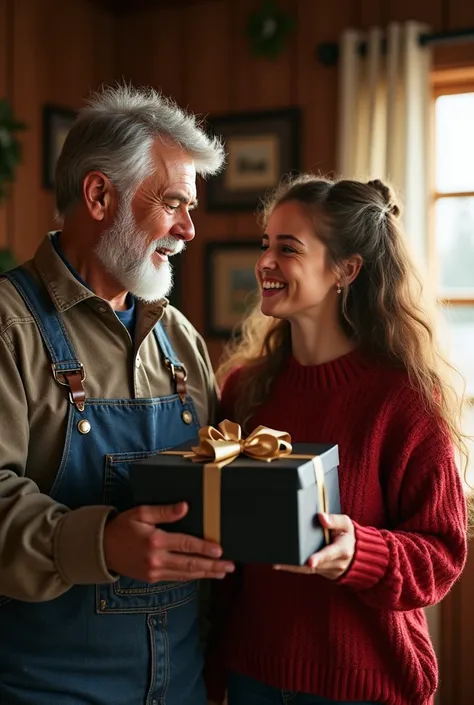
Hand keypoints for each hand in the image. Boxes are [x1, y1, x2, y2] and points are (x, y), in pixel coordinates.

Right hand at [103, 502, 234, 581]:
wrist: (101, 549)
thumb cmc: (122, 527)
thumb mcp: (140, 513)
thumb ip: (164, 511)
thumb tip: (185, 507)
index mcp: (155, 541)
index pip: (185, 545)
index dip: (204, 548)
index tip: (220, 550)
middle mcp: (156, 559)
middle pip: (190, 564)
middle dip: (212, 566)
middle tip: (229, 567)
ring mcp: (154, 571)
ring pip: (185, 574)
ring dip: (205, 574)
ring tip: (222, 573)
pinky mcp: (152, 578)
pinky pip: (176, 578)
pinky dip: (191, 576)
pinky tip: (202, 574)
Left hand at [274, 513, 354, 579]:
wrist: (357, 554)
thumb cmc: (348, 535)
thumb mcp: (346, 524)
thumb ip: (334, 520)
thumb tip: (321, 517)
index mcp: (342, 550)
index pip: (330, 554)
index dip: (320, 558)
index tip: (310, 561)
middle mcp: (336, 563)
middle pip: (315, 565)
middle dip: (297, 565)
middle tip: (280, 563)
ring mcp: (329, 570)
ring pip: (308, 570)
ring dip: (292, 568)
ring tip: (276, 563)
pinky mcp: (322, 572)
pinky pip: (307, 572)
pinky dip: (294, 568)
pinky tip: (281, 564)